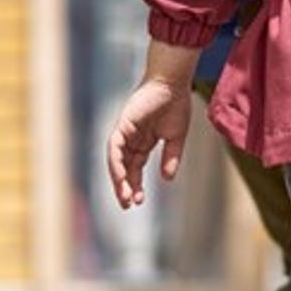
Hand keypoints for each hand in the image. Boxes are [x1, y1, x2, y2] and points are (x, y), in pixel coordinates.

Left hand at [106, 77, 192, 209]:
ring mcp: (125, 131)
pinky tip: (120, 178)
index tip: (138, 202)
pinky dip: (116, 164)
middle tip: (127, 205)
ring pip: (116, 161)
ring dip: (119, 179)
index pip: (135, 168)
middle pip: (123, 167)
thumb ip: (171, 157)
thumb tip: (167, 178)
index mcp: (143, 142)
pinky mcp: (122, 125)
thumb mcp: (176, 138)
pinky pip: (115, 148)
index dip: (135, 185)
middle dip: (124, 187)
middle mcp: (131, 139)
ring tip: (125, 197)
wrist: (173, 85)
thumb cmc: (176, 105)